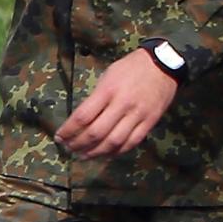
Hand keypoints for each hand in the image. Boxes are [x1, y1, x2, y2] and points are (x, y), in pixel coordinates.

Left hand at [57, 47, 177, 158]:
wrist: (163, 65)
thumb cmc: (130, 68)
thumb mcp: (107, 76)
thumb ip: (96, 98)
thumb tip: (83, 120)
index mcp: (108, 91)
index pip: (83, 117)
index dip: (68, 131)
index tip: (59, 137)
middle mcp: (122, 105)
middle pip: (96, 133)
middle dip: (79, 144)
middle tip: (69, 149)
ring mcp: (138, 115)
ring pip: (114, 142)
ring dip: (96, 152)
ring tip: (84, 155)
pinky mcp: (150, 122)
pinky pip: (132, 142)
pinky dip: (117, 151)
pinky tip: (106, 153)